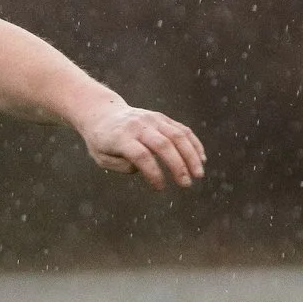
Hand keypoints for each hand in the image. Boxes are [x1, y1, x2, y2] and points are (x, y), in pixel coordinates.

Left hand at [78, 100, 206, 188]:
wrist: (102, 113)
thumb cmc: (101, 141)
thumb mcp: (101, 157)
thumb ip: (121, 165)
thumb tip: (146, 168)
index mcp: (120, 137)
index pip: (141, 156)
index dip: (153, 173)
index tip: (159, 188)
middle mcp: (138, 126)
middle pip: (163, 144)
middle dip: (178, 166)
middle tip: (186, 185)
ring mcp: (152, 119)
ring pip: (177, 135)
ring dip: (191, 156)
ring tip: (198, 174)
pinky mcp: (161, 117)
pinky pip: (182, 129)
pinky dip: (194, 144)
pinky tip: (201, 159)